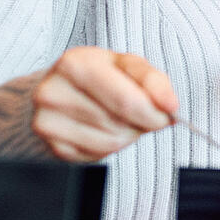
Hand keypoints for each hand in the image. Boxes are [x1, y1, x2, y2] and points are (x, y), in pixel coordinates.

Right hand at [31, 46, 178, 161]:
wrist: (59, 89)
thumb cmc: (99, 74)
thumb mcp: (126, 64)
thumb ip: (153, 80)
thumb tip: (170, 105)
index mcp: (75, 64)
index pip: (126, 100)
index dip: (154, 112)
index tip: (169, 113)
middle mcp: (54, 93)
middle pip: (120, 123)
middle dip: (143, 123)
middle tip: (148, 115)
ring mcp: (48, 123)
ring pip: (111, 142)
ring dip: (129, 134)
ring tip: (123, 119)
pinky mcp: (53, 147)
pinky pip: (98, 155)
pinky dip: (111, 146)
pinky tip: (106, 129)